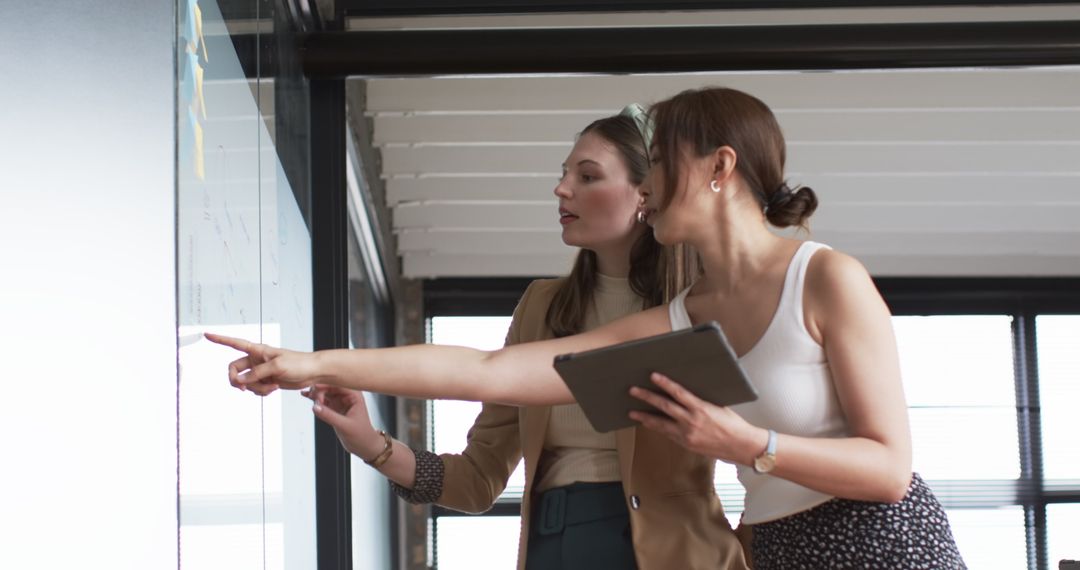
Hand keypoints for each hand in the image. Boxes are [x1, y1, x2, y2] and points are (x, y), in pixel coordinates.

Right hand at [205, 332, 322, 395]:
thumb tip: (241, 381)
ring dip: (256, 388)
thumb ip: (257, 373)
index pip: (235, 343)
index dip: (220, 339)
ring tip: (272, 387)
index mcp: (258, 350)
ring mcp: (260, 371)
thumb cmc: (299, 363)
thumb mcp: (277, 367)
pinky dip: (262, 392)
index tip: (206, 334)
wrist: (312, 372)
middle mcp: (256, 359)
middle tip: (244, 387)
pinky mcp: (266, 380)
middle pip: (234, 370)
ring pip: (246, 382)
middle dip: (238, 381)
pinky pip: (255, 389)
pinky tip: (273, 389)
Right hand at [303, 385, 384, 459]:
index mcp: (355, 395)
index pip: (338, 384)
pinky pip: (323, 400)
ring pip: (325, 392)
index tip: (315, 389)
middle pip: (330, 386)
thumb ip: (329, 416)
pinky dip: (315, 398)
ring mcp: (340, 401)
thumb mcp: (345, 426)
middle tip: (313, 399)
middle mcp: (347, 396)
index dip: (326, 384)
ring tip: (307, 396)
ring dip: (315, 393)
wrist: (363, 446)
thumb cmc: (361, 435)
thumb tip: (315, 407)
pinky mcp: (334, 408)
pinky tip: (306, 395)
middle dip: (319, 390)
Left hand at [628, 372, 766, 465]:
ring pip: (661, 424)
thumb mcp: (718, 406)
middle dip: (647, 398)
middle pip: (664, 407)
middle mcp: (691, 421)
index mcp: (701, 408)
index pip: (678, 393)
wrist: (741, 445)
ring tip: (632, 412)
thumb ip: (700, 401)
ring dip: (646, 417)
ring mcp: (687, 434)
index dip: (665, 383)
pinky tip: (649, 424)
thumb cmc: (733, 424)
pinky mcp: (686, 444)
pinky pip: (668, 434)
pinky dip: (657, 428)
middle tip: (633, 391)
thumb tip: (685, 393)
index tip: (653, 376)